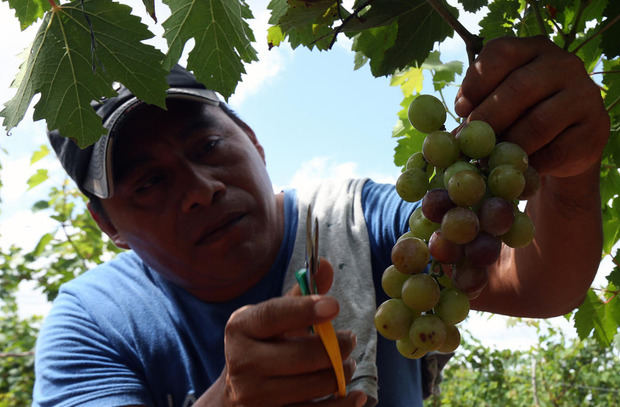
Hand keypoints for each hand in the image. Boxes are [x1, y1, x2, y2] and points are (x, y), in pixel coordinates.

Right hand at [204, 259, 366, 406]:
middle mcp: (242, 362)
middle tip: (350, 341)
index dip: (305, 309)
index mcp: (241, 327)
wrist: (236, 396)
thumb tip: (326, 265)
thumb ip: (300, 295)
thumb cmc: (262, 347)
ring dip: (341, 373)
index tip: (334, 306)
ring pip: (315, 384)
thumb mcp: (274, 320)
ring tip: (346, 364)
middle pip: (302, 355)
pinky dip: (343, 404)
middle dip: (337, 348)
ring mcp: (254, 396)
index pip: (273, 315)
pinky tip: (354, 394)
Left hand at [455, 36, 609, 177]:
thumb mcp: (497, 103)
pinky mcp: (595, 128)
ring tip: (487, 160)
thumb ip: (477, 108)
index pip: (500, 54)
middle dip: (487, 119)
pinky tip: (515, 169)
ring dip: (506, 147)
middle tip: (468, 142)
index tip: (461, 109)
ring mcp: (584, 94)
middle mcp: (562, 64)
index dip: (475, 82)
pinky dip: (530, 164)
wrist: (563, 145)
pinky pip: (556, 151)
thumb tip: (450, 136)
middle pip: (519, 88)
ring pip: (538, 124)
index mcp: (532, 49)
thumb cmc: (519, 118)